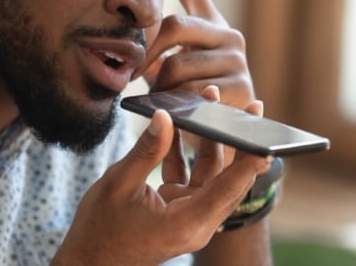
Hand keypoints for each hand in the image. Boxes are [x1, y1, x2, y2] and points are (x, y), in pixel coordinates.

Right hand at [52, 104, 270, 265]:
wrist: (89, 260)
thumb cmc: (100, 228)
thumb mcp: (119, 184)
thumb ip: (147, 151)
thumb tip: (165, 116)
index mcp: (187, 222)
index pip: (228, 188)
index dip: (248, 160)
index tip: (266, 135)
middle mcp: (196, 223)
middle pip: (228, 179)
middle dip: (238, 142)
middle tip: (250, 109)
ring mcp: (189, 217)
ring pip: (212, 175)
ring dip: (212, 142)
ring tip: (213, 105)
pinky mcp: (179, 210)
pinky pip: (193, 178)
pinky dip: (188, 154)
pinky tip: (180, 127)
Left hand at [133, 0, 261, 113]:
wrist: (221, 136)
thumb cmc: (192, 96)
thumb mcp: (176, 65)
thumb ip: (164, 40)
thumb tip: (142, 8)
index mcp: (212, 25)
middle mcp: (230, 35)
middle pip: (175, 26)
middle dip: (148, 51)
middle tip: (133, 72)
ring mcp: (238, 61)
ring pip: (178, 64)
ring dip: (160, 85)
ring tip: (161, 97)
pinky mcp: (242, 88)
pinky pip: (193, 90)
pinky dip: (178, 102)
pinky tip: (179, 107)